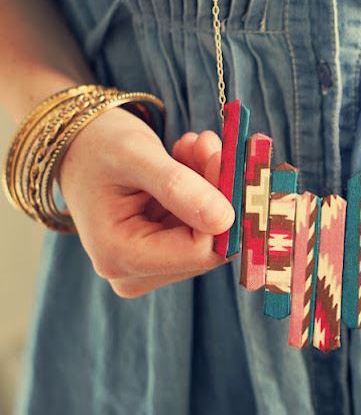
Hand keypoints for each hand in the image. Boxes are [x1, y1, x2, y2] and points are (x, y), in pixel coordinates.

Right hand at [59, 108, 233, 297]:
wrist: (79, 147)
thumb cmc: (97, 147)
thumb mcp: (134, 155)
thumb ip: (177, 186)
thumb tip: (224, 220)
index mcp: (120, 256)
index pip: (200, 251)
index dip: (221, 206)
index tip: (220, 157)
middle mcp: (135, 273)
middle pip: (207, 244)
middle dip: (215, 191)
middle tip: (205, 144)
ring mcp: (151, 267)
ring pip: (210, 233)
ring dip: (210, 184)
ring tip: (188, 147)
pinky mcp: (164, 253)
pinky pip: (203, 226)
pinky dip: (203, 189)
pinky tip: (185, 160)